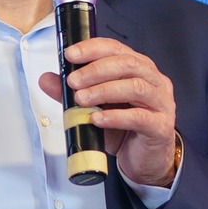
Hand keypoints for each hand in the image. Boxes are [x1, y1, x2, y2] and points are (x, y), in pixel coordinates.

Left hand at [37, 37, 178, 186]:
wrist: (143, 159)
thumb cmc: (123, 129)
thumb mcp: (93, 108)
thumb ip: (71, 93)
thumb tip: (46, 79)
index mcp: (139, 69)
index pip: (116, 49)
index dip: (93, 49)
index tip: (70, 55)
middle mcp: (154, 81)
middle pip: (128, 64)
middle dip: (96, 70)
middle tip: (73, 81)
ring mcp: (161, 103)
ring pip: (136, 87)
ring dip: (104, 90)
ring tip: (81, 99)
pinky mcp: (161, 127)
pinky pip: (139, 117)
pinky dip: (115, 116)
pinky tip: (97, 118)